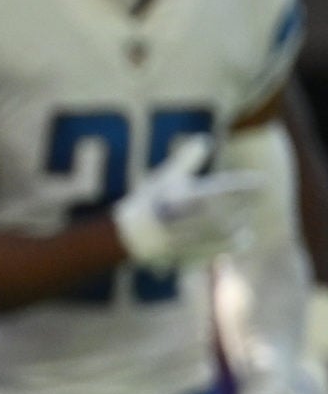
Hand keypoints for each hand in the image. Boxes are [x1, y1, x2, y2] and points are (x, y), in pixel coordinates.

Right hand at [110, 135, 257, 270]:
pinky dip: (233, 244)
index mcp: (180, 196)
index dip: (244, 185)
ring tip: (249, 216)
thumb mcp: (165, 177)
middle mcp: (185, 218)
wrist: (129, 235)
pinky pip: (217, 249)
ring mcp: (187, 238)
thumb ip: (187, 159)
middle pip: (225, 210)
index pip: (220, 189)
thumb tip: (205, 139)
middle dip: (245, 203)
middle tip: (263, 195)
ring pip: (222, 232)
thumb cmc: (149, 201)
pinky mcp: (189, 254)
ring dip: (240, 223)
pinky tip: (245, 237)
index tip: (263, 181)